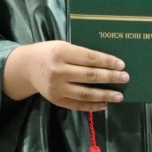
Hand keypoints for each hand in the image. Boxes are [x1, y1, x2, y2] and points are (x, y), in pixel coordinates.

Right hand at [3, 40, 127, 110]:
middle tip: (125, 78)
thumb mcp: (62, 46)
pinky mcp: (56, 100)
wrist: (26, 68)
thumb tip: (108, 63)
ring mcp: (57, 88)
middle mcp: (58, 71)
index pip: (89, 58)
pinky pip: (78, 104)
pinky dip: (93, 105)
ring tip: (119, 96)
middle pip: (89, 76)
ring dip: (105, 95)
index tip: (121, 65)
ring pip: (85, 93)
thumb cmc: (49, 53)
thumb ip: (80, 54)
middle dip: (110, 77)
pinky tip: (105, 104)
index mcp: (61, 53)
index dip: (107, 62)